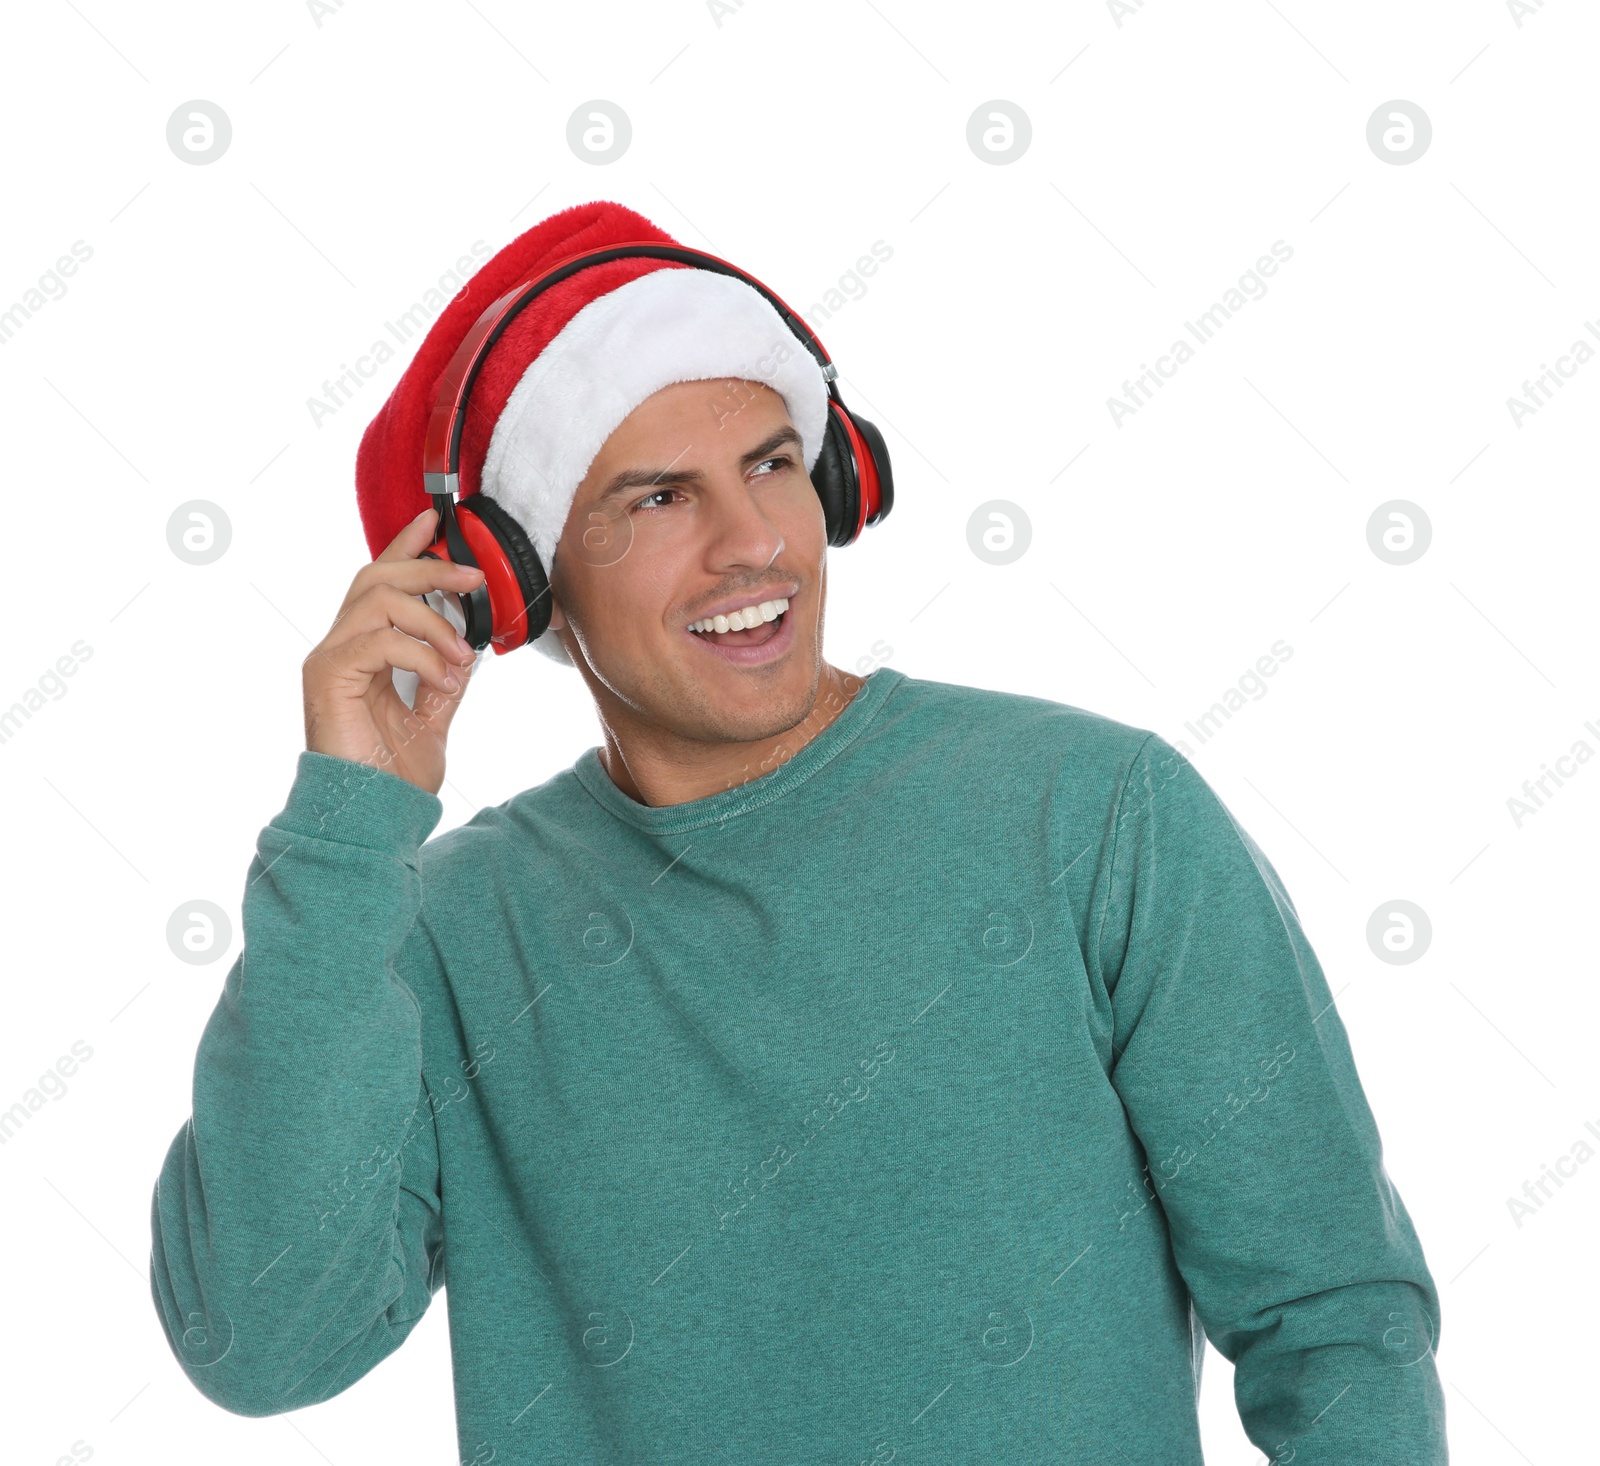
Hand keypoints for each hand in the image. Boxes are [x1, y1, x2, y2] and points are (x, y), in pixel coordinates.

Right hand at [302, 507, 485, 793]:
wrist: (375, 814)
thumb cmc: (395, 774)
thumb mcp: (435, 716)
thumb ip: (445, 676)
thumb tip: (469, 645)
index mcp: (363, 649)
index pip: (381, 580)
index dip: (406, 546)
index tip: (435, 520)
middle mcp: (340, 645)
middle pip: (377, 575)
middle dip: (429, 567)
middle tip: (475, 579)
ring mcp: (329, 659)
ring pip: (378, 599)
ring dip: (432, 620)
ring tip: (461, 655)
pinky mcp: (327, 676)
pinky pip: (377, 640)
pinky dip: (420, 653)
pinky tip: (443, 680)